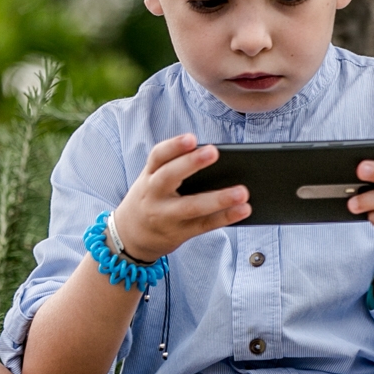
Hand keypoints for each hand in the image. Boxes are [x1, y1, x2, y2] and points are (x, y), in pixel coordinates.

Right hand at [109, 134, 250, 263]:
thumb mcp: (152, 180)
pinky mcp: (179, 233)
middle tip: (214, 152)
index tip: (191, 138)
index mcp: (148, 176)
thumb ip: (174, 169)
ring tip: (242, 191)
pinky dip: (225, 217)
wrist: (130, 235)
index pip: (157, 157)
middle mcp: (153, 194)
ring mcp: (165, 216)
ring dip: (218, 199)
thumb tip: (217, 160)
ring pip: (191, 206)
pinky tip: (243, 209)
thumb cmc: (151, 199)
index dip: (173, 146)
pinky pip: (204, 225)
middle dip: (190, 164)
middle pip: (169, 177)